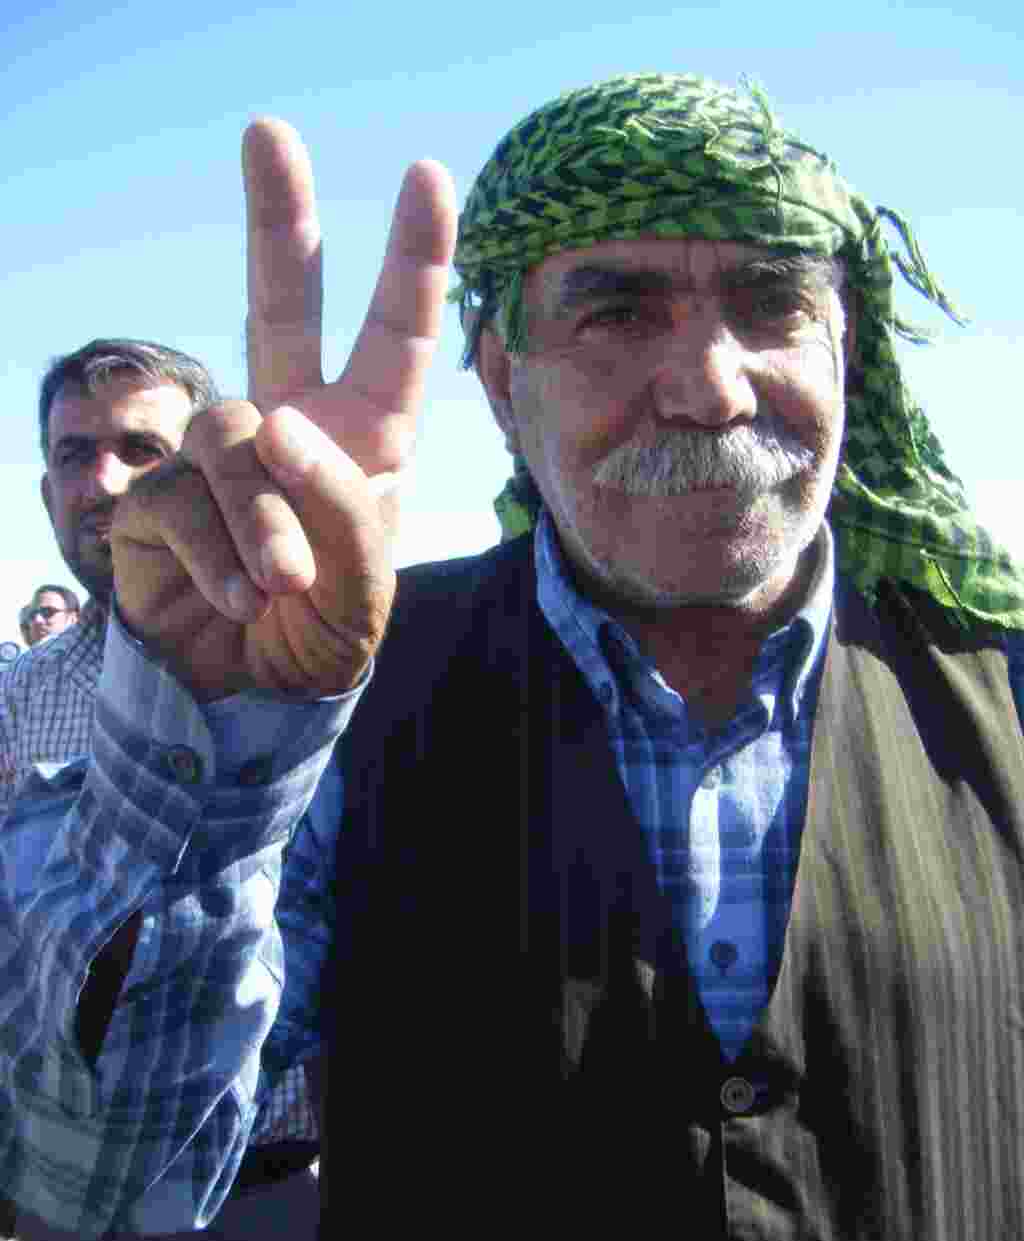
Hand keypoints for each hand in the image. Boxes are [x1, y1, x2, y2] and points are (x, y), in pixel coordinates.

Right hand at [112, 120, 456, 698]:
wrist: (250, 695)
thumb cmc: (325, 632)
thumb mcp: (364, 587)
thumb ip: (339, 509)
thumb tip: (277, 425)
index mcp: (366, 439)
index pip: (397, 340)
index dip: (415, 262)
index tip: (430, 177)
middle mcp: (293, 426)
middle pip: (283, 307)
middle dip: (280, 222)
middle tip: (268, 132)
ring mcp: (224, 455)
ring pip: (240, 439)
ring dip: (267, 523)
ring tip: (282, 586)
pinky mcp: (163, 490)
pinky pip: (189, 498)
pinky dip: (220, 555)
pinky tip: (238, 596)